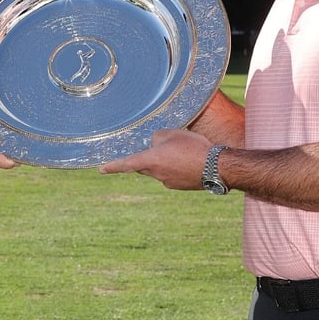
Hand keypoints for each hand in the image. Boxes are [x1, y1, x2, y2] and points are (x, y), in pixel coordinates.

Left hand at [97, 128, 212, 190]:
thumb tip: (155, 144)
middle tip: (157, 148)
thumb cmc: (193, 147)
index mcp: (151, 161)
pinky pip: (171, 174)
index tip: (101, 169)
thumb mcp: (173, 134)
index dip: (113, 166)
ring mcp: (168, 182)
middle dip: (146, 158)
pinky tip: (189, 159)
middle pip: (143, 166)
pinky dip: (176, 167)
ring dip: (165, 161)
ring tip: (183, 150)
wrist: (216, 168)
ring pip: (159, 170)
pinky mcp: (179, 186)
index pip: (127, 163)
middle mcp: (157, 174)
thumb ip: (158, 137)